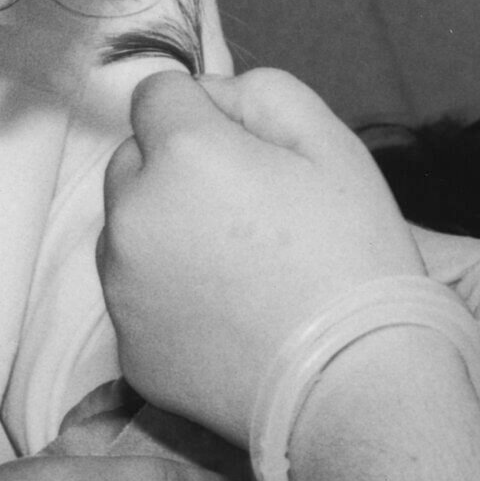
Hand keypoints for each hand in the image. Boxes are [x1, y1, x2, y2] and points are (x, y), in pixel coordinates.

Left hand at [99, 69, 426, 445]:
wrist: (356, 388)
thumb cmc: (356, 261)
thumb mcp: (332, 145)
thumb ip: (261, 92)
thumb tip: (211, 95)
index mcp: (183, 154)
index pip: (156, 94)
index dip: (204, 112)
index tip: (246, 150)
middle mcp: (134, 215)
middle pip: (132, 160)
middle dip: (175, 169)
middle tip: (248, 212)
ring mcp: (123, 288)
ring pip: (127, 229)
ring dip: (164, 231)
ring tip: (239, 268)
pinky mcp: (129, 348)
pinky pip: (134, 297)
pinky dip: (167, 296)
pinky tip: (228, 316)